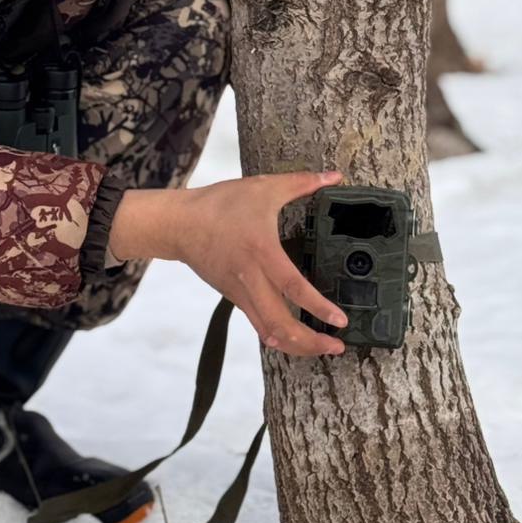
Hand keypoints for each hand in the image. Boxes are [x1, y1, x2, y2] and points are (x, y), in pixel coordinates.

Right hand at [109, 170, 347, 356]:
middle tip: (337, 347)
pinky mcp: (233, 297)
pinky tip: (292, 337)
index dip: (319, 307)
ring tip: (320, 347)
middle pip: (280, 324)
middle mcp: (251, 279)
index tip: (341, 321)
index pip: (293, 288)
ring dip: (296, 345)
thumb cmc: (220, 205)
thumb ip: (300, 182)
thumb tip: (334, 175)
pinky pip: (258, 324)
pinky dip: (278, 335)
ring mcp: (240, 292)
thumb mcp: (263, 188)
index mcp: (262, 252)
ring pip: (269, 331)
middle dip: (310, 342)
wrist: (179, 224)